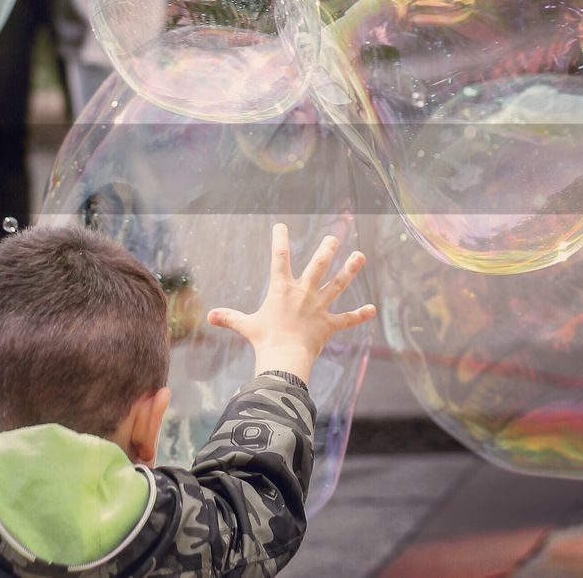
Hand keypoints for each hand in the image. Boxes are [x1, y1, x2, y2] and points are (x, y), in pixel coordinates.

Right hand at [207, 223, 375, 383]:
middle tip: (334, 237)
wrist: (284, 357)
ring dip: (350, 270)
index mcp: (281, 289)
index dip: (279, 240)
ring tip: (360, 256)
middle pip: (318, 266)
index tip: (281, 226)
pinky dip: (360, 315)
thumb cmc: (264, 340)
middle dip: (327, 250)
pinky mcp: (329, 325)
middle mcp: (303, 293)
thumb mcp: (245, 325)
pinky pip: (347, 319)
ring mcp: (318, 308)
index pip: (279, 257)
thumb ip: (229, 318)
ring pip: (337, 285)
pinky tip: (372, 309)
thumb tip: (209, 316)